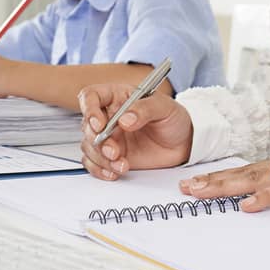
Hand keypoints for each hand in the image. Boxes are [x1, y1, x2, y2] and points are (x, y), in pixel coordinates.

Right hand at [78, 82, 193, 179]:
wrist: (182, 144)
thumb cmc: (173, 119)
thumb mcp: (165, 108)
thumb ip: (145, 109)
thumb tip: (125, 119)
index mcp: (117, 97)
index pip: (91, 96)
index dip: (89, 110)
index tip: (99, 125)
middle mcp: (108, 116)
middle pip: (86, 125)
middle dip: (98, 141)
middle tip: (114, 152)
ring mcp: (109, 137)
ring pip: (89, 146)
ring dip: (101, 159)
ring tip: (122, 165)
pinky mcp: (110, 156)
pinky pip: (93, 163)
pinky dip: (100, 170)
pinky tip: (114, 172)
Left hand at [177, 129, 269, 212]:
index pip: (245, 172)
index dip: (218, 178)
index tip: (195, 183)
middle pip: (241, 173)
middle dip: (210, 181)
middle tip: (183, 188)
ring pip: (254, 179)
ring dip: (225, 187)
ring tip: (200, 193)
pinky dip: (265, 198)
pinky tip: (247, 205)